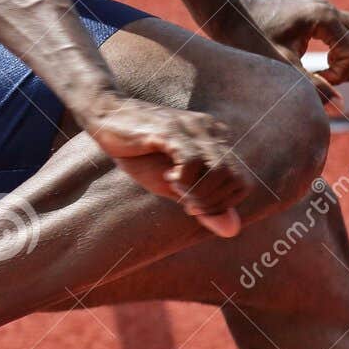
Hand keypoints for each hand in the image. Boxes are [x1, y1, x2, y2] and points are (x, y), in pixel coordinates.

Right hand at [79, 94, 247, 236]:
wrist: (107, 118)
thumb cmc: (140, 152)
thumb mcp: (174, 186)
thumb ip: (205, 205)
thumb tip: (233, 230)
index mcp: (217, 143)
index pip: (242, 184)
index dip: (221, 205)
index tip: (193, 206)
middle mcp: (211, 132)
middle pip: (235, 180)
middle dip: (210, 203)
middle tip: (184, 201)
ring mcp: (193, 129)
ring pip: (220, 171)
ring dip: (199, 192)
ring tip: (175, 188)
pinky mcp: (172, 130)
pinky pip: (192, 161)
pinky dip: (184, 179)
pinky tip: (167, 177)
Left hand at [225, 0, 348, 110]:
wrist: (227, 13)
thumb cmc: (249, 38)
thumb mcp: (281, 66)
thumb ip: (312, 85)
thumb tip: (341, 105)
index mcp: (323, 17)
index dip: (342, 75)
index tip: (318, 82)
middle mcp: (328, 8)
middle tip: (327, 79)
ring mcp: (323, 7)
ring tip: (326, 72)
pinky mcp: (316, 12)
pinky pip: (344, 30)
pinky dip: (340, 48)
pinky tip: (317, 63)